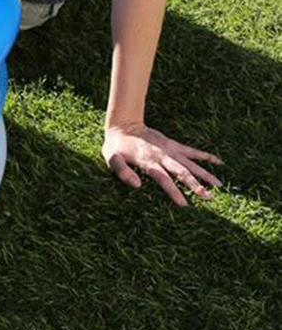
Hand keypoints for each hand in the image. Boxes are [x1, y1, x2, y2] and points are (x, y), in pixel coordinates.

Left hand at [102, 122, 222, 206]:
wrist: (123, 125)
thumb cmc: (116, 146)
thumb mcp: (111, 158)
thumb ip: (122, 171)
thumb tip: (138, 186)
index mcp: (147, 161)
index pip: (163, 178)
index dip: (173, 191)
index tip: (184, 204)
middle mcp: (161, 156)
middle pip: (181, 171)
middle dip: (195, 185)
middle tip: (208, 197)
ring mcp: (169, 149)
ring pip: (190, 163)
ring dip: (204, 174)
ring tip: (219, 186)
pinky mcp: (172, 144)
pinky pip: (191, 151)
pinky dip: (205, 156)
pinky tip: (219, 162)